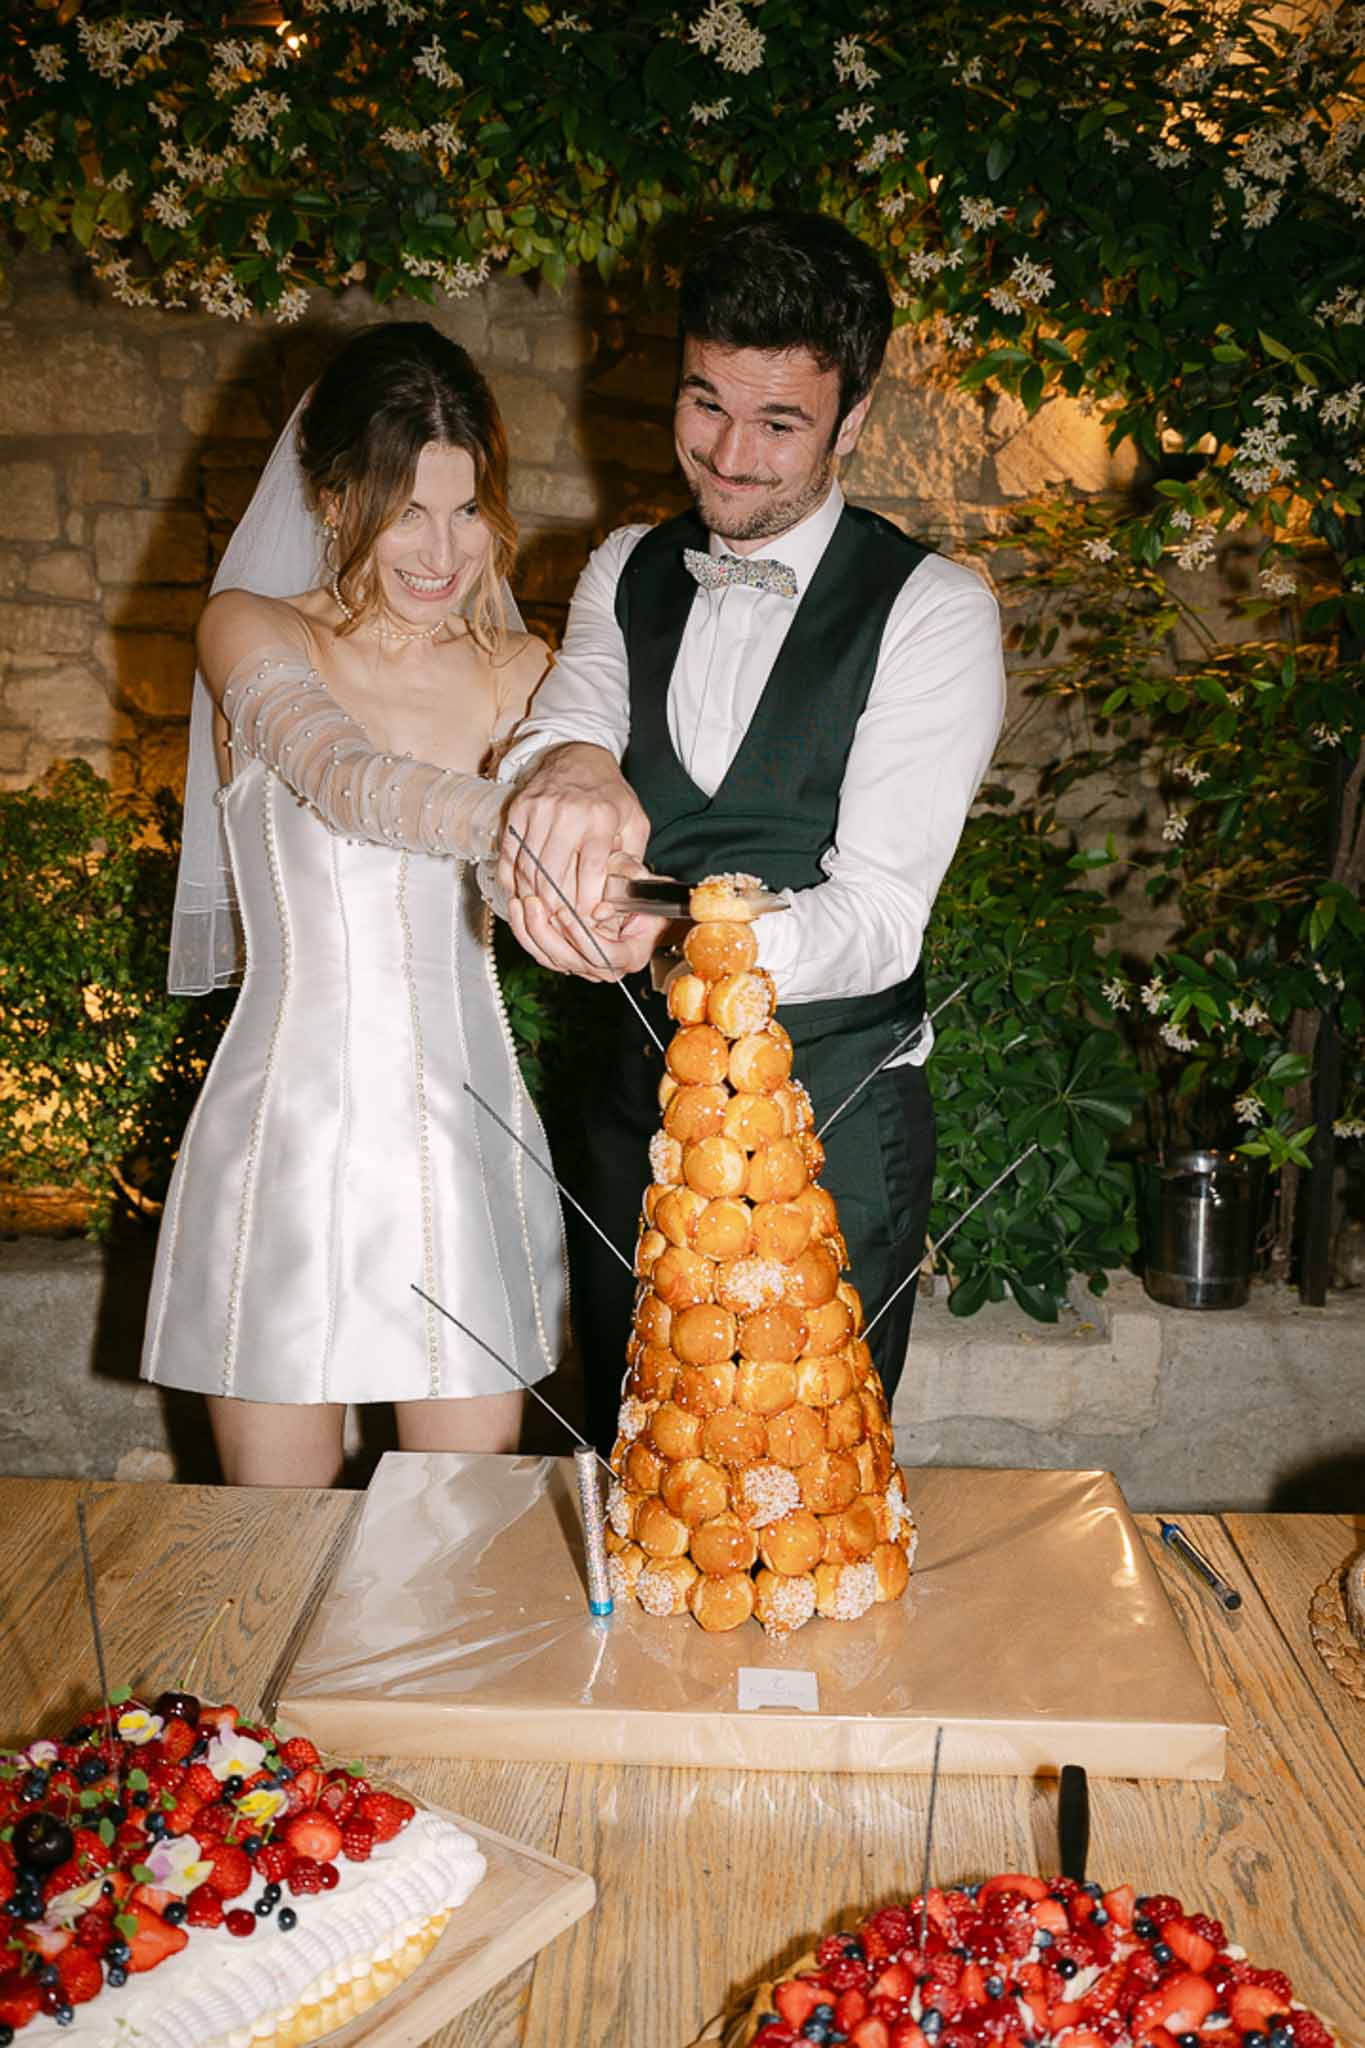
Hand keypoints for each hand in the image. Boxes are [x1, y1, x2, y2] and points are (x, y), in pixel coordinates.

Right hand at [499, 742, 649, 924]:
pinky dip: (511, 876)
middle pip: (552, 872)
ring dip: (531, 895)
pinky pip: (509, 852)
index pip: (590, 869)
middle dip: (554, 904)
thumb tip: (626, 895)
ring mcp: (538, 810)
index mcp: (600, 817)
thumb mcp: (634, 820)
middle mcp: (567, 813)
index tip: (587, 919)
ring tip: (540, 912)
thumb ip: (633, 857)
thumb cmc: (609, 794)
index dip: (586, 900)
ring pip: (527, 865)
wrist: (579, 757)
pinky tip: (519, 891)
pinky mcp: (519, 810)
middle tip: (559, 921)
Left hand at [505, 888, 669, 979]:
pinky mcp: (567, 958)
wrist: (635, 901)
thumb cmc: (639, 891)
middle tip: (533, 904)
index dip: (582, 936)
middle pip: (571, 961)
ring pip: (551, 959)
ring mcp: (585, 965)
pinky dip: (526, 933)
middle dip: (546, 933)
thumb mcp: (636, 882)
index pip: (604, 955)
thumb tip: (600, 912)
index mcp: (631, 955)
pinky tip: (518, 911)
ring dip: (531, 932)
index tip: (565, 912)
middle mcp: (607, 966)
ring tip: (521, 904)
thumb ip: (622, 893)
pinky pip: (542, 953)